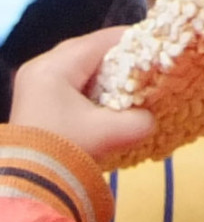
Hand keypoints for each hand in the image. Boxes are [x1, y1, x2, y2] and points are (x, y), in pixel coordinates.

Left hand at [9, 28, 154, 165]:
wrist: (30, 181)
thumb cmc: (68, 150)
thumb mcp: (112, 134)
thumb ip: (140, 120)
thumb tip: (150, 116)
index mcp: (54, 68)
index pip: (98, 42)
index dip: (129, 41)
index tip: (155, 43)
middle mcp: (39, 67)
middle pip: (85, 51)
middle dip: (116, 57)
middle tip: (145, 63)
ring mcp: (34, 83)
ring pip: (76, 67)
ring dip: (103, 73)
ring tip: (129, 81)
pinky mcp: (34, 99)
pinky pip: (67, 82)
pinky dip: (90, 86)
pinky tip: (107, 98)